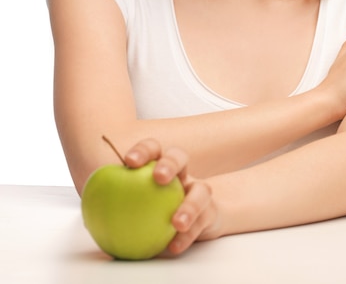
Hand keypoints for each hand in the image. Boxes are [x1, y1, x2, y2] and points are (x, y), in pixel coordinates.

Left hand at [124, 138, 220, 254]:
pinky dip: (188, 236)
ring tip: (176, 222)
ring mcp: (197, 192)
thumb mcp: (132, 205)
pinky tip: (174, 246)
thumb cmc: (151, 211)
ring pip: (201, 190)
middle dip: (170, 163)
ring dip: (189, 205)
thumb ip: (113, 204)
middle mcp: (181, 174)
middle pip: (179, 157)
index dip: (142, 150)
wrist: (189, 222)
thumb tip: (87, 211)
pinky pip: (202, 222)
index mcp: (159, 165)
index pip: (152, 148)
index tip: (129, 161)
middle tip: (159, 177)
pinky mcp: (209, 212)